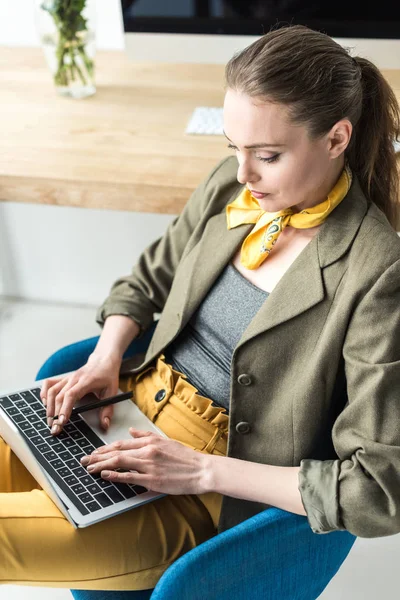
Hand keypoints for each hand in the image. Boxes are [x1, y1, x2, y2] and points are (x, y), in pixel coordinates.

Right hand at [40, 352, 121, 434]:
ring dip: (48, 407)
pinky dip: (44, 393)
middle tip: (55, 429)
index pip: (71, 395)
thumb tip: (105, 425)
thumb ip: (107, 410)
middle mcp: (74, 379)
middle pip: (59, 396)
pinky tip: (45, 404)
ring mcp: (67, 378)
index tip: (61, 421)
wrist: (103, 360)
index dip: (65, 408)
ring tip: (50, 421)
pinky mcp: (64, 378)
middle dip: (55, 414)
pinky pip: (49, 384)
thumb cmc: (107, 376)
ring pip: (52, 391)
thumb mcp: (112, 392)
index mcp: (86, 381)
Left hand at [80, 427, 210, 495]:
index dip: (105, 448)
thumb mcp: (165, 441)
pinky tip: (104, 475)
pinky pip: (129, 477)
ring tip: (89, 468)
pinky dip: (115, 475)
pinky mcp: (152, 479)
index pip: (122, 443)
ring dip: (101, 465)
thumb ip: (146, 435)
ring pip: (119, 463)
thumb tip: (131, 430)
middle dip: (97, 456)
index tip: (94, 452)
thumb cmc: (185, 457)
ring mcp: (149, 465)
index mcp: (150, 442)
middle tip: (84, 460)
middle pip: (116, 452)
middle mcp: (147, 451)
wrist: (201, 470)